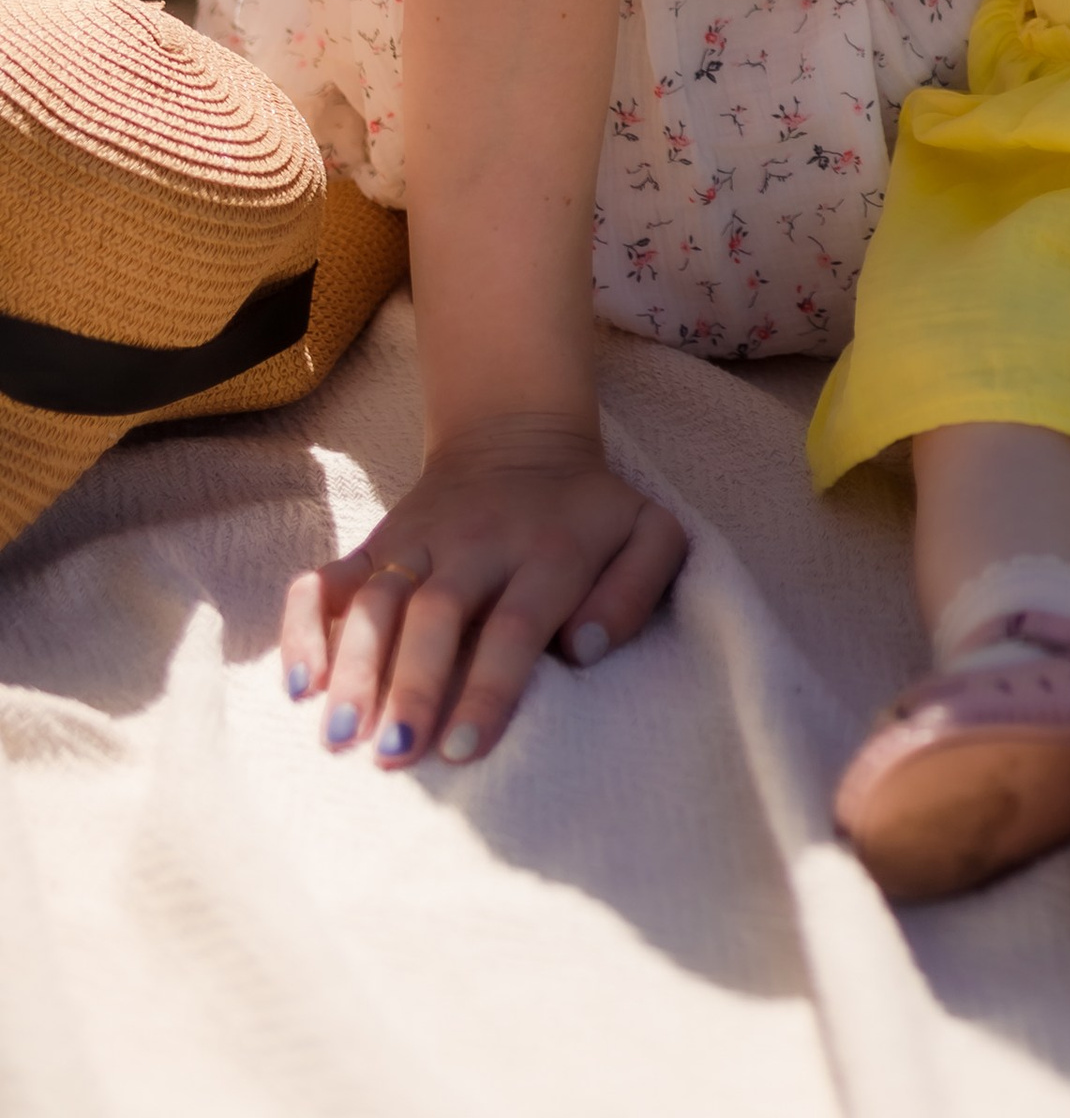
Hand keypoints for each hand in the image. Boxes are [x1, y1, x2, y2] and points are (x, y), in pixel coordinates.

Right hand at [279, 417, 687, 768]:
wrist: (521, 434)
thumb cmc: (591, 511)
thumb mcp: (649, 533)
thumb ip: (635, 590)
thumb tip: (582, 650)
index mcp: (549, 549)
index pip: (516, 623)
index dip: (489, 686)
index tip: (461, 748)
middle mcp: (478, 543)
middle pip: (436, 612)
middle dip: (412, 683)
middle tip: (392, 754)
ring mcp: (421, 540)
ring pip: (377, 598)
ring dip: (353, 665)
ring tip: (338, 735)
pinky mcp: (379, 541)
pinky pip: (330, 577)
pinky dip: (306, 625)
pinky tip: (299, 682)